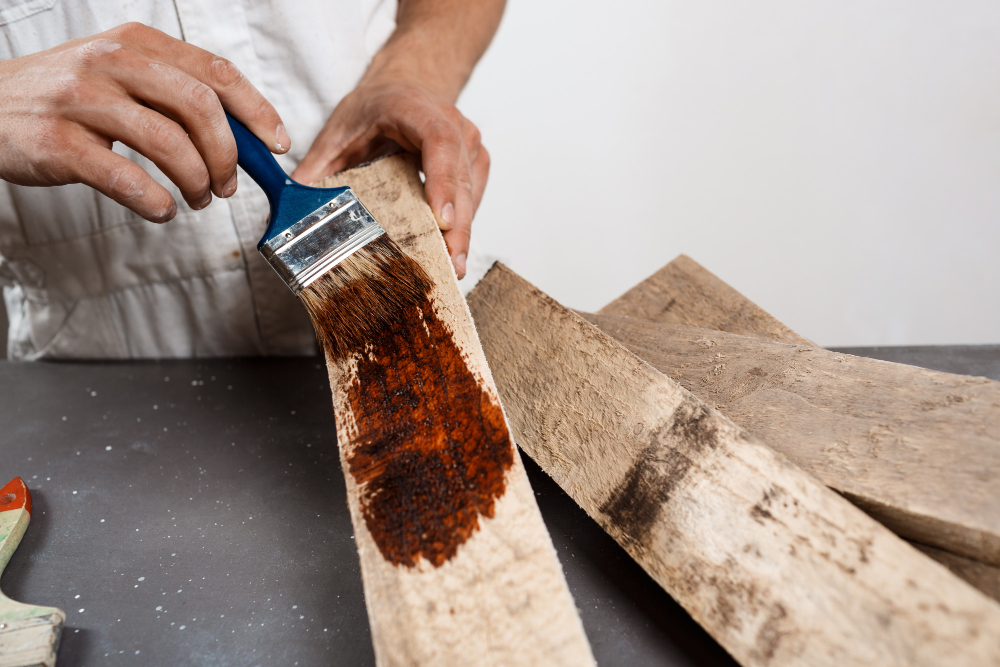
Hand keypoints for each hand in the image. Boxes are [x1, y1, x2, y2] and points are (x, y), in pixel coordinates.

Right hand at [0, 22, 288, 221]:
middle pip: (200, 107)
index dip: (256, 111)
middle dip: (227, 155)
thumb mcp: (120, 76)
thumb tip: (242, 137)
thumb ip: (174, 96)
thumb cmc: (65, 98)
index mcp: (136, 44)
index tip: (276, 143)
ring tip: (196, 198)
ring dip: (196, 181)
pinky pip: (127, 179)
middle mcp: (111, 63)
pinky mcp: (58, 143)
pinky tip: (161, 210)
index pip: (216, 73)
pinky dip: (156, 203)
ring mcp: (81, 101)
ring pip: (169, 144)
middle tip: (227, 184)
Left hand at [291, 80, 488, 278]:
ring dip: (462, 233)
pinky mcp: (476, 164)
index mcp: (414, 109)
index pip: (438, 142)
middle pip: (459, 177)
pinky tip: (450, 252)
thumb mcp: (337, 133)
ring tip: (451, 268)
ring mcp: (469, 144)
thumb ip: (314, 172)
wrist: (402, 88)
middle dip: (456, 226)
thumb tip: (284, 214)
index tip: (440, 219)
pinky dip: (463, 226)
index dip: (441, 181)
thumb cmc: (374, 110)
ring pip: (470, 193)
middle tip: (449, 265)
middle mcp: (451, 123)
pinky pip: (473, 199)